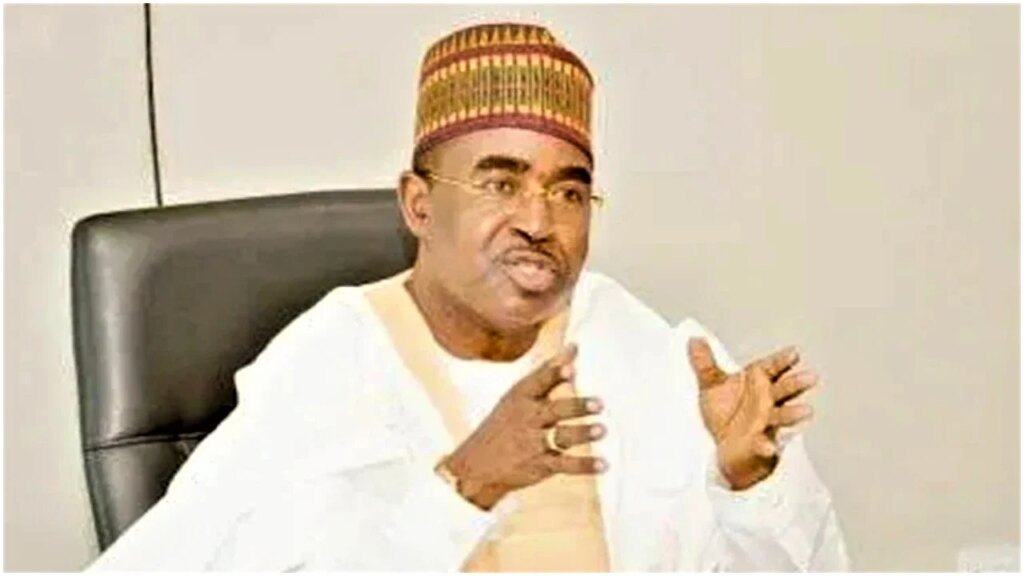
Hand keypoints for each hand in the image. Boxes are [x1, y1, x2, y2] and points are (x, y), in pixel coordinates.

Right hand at [441, 344, 606, 509]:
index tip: (571, 368)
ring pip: (562, 436)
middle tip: (599, 403)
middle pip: (555, 410)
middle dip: (577, 406)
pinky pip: (565, 465)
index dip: (555, 375)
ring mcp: (533, 443)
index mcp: (522, 397)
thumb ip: (549, 371)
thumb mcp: (520, 395)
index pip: (539, 382)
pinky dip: (585, 465)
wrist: (477, 464)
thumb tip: (574, 346)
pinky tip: (603, 464)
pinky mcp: (540, 465)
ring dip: (582, 433)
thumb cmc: (505, 422)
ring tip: (602, 429)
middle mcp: (528, 418)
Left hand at [687, 339, 817, 489]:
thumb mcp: (712, 386)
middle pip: (783, 390)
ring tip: (806, 411)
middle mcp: (767, 401)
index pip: (772, 368)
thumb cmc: (727, 415)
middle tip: (810, 377)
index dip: (783, 361)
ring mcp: (766, 423)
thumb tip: (694, 340)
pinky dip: (766, 446)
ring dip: (793, 413)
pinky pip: (764, 445)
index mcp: (758, 383)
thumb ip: (705, 363)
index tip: (794, 353)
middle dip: (796, 384)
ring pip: (782, 416)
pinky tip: (768, 448)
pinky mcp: (759, 443)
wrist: (725, 448)